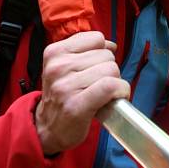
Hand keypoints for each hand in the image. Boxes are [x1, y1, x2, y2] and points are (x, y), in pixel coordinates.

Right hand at [34, 31, 128, 155]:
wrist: (47, 129)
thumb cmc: (62, 96)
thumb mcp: (64, 67)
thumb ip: (86, 51)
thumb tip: (112, 45)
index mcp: (54, 53)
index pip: (96, 39)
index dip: (103, 52)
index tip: (96, 67)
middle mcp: (58, 67)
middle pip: (106, 55)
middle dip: (108, 70)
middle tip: (97, 85)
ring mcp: (66, 86)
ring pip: (111, 70)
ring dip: (115, 82)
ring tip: (102, 94)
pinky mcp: (77, 105)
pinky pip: (110, 86)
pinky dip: (120, 91)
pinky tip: (115, 98)